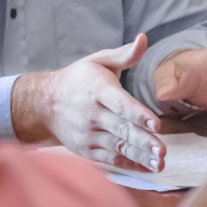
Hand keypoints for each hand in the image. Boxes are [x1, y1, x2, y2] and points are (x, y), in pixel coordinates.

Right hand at [11, 35, 165, 171]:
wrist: (44, 104)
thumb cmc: (79, 79)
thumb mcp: (98, 60)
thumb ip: (124, 54)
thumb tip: (144, 38)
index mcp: (97, 90)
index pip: (119, 103)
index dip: (137, 114)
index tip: (156, 124)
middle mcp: (92, 114)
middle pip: (121, 129)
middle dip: (143, 141)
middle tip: (162, 150)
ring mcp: (88, 134)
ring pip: (118, 147)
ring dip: (140, 156)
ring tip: (160, 163)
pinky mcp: (86, 149)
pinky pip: (110, 159)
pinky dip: (129, 165)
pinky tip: (147, 168)